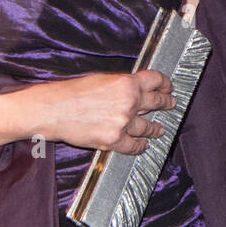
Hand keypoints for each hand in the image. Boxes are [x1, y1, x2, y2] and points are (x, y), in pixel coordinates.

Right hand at [39, 70, 175, 154]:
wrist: (54, 110)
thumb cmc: (73, 93)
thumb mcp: (102, 79)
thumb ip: (122, 84)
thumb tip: (135, 88)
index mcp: (126, 83)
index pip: (155, 80)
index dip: (165, 84)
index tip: (169, 87)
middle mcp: (129, 101)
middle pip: (156, 102)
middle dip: (166, 103)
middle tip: (171, 104)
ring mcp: (123, 122)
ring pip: (148, 126)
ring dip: (155, 128)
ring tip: (159, 129)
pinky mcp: (114, 139)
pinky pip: (134, 145)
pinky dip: (140, 147)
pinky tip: (143, 146)